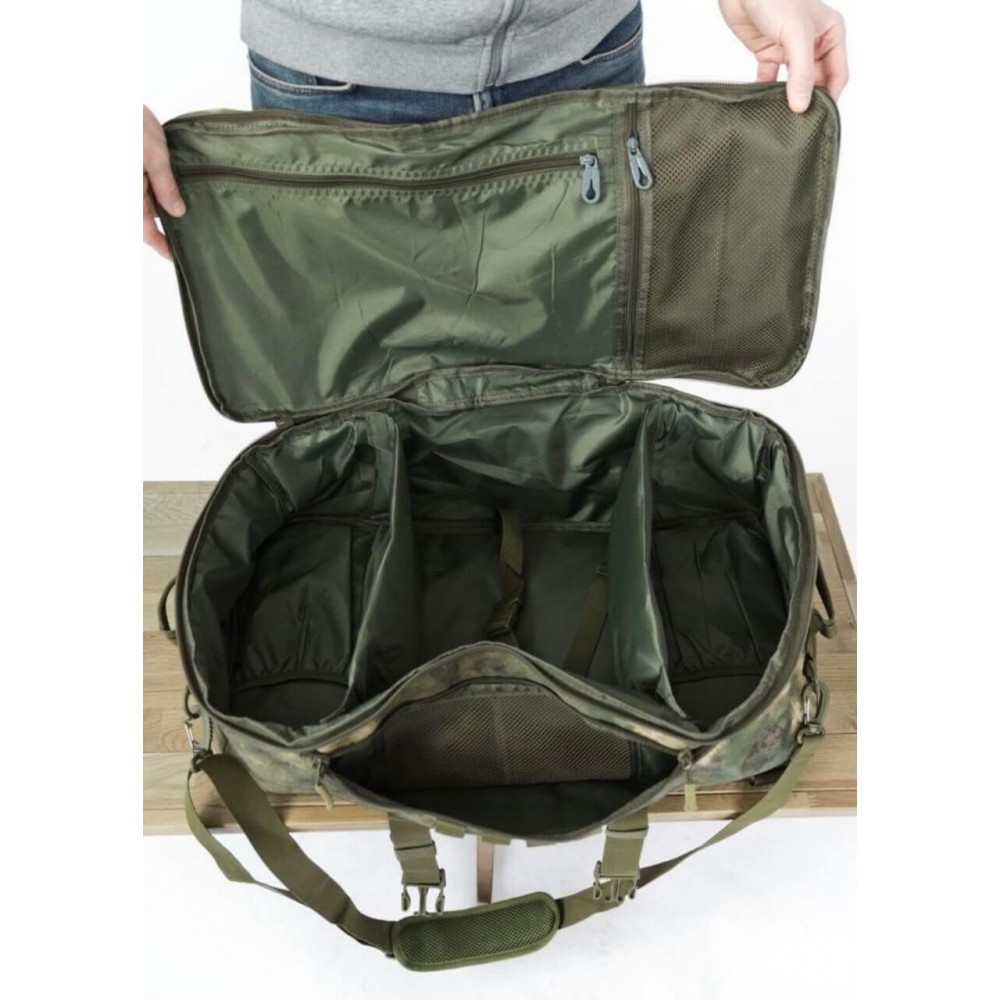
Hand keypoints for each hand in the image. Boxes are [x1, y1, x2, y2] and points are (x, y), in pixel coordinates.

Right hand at [144, 105, 185, 258]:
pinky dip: (166, 197)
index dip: (161, 245)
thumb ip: (165, 185)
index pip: (145, 229)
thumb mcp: (154, 155)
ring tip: (194, 224)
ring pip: (151, 206)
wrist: (113, 99)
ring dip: (169, 214)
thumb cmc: (131, 123)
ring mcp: (133, 181)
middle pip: (148, 221)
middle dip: (168, 232)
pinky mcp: (138, 171)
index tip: (177, 258)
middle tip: (194, 244)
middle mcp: (129, 190)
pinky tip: (184, 199)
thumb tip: (177, 213)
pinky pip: (151, 191)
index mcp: (129, 192)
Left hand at [718, 0, 847, 111]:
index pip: (838, 73)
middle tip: (798, 121)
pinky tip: (764, 103)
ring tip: (782, 116)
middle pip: (816, 81)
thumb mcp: (796, 35)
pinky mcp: (769, 53)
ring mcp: (790, 49)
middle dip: (808, 99)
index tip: (817, 116)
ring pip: (794, 82)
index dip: (829, 96)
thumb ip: (801, 73)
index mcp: (831, 33)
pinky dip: (768, 91)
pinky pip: (771, 79)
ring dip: (788, 97)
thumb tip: (802, 105)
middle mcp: (813, 42)